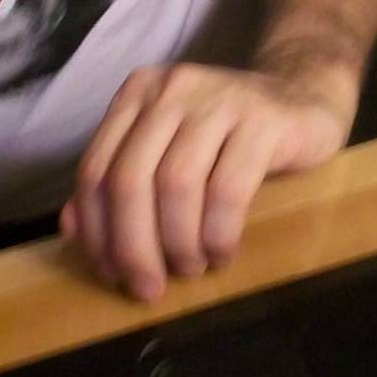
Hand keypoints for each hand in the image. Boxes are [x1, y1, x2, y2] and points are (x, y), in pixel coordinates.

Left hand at [59, 60, 355, 300]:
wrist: (304, 98)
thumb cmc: (228, 134)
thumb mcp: (168, 149)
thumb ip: (119, 181)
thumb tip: (71, 229)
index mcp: (138, 93)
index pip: (96, 169)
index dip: (98, 231)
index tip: (112, 274)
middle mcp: (173, 88)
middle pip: (131, 179)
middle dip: (134, 247)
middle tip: (150, 287)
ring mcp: (221, 99)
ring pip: (176, 185)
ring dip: (179, 243)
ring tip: (193, 267)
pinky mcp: (265, 121)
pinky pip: (228, 189)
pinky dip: (219, 232)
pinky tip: (224, 251)